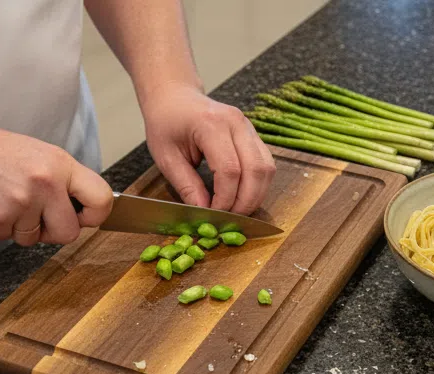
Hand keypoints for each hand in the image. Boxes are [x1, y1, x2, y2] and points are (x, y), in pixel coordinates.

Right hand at [0, 129, 112, 245]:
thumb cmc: (2, 154)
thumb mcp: (41, 157)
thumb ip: (66, 184)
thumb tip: (87, 213)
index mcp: (60, 164)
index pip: (102, 199)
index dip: (95, 215)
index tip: (84, 216)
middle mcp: (44, 181)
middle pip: (69, 233)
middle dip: (52, 230)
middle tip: (35, 212)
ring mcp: (20, 200)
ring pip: (33, 238)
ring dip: (20, 227)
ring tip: (8, 199)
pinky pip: (7, 237)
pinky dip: (0, 226)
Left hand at [141, 83, 275, 214]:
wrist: (175, 96)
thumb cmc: (166, 122)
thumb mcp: (166, 156)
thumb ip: (187, 186)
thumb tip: (205, 212)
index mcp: (211, 124)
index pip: (230, 170)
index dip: (226, 198)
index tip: (214, 213)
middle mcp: (236, 123)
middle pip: (255, 171)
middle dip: (246, 201)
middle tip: (230, 217)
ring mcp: (249, 128)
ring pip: (266, 169)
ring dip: (256, 195)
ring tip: (238, 208)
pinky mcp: (255, 135)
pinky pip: (266, 165)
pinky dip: (259, 185)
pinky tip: (244, 194)